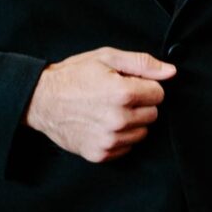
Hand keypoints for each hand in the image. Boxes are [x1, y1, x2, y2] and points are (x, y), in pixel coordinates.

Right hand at [25, 48, 175, 162]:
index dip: (145, 86)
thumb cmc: (73, 76)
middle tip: (116, 97)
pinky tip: (102, 125)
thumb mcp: (106, 58)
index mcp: (123, 93)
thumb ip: (142, 63)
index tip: (128, 84)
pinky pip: (127, 147)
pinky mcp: (101, 153)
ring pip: (142, 133)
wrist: (41, 100)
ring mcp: (109, 139)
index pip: (159, 94)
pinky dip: (120, 138)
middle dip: (140, 105)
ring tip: (108, 111)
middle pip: (153, 114)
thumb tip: (170, 72)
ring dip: (131, 123)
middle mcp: (119, 119)